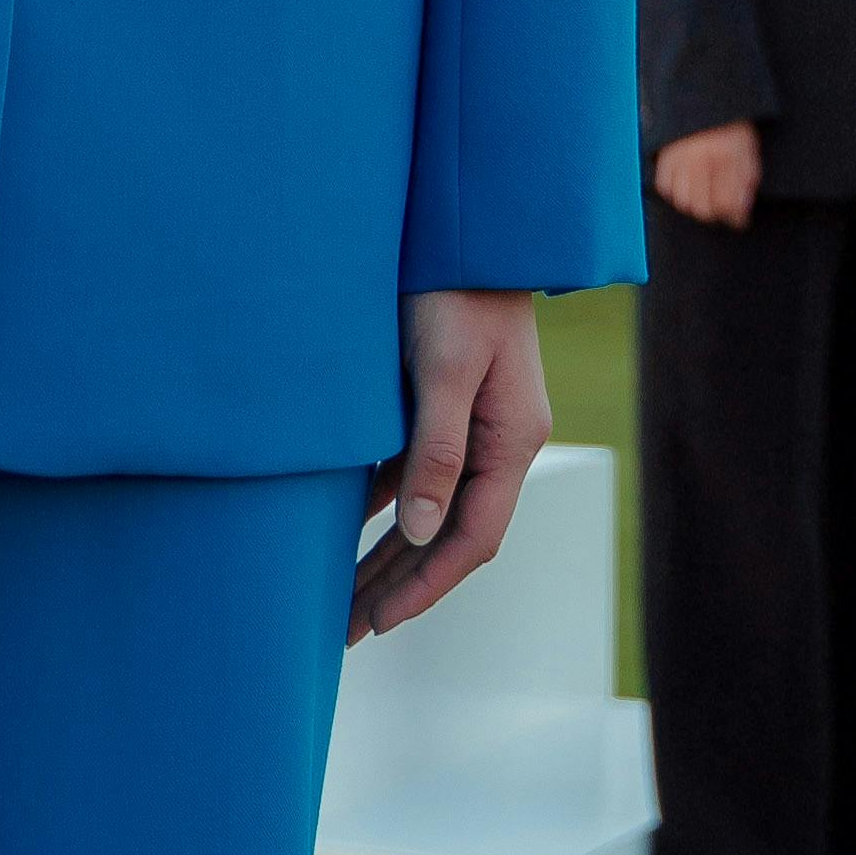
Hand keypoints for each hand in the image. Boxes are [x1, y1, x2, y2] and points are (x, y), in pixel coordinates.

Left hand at [350, 291, 549, 643]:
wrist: (465, 224)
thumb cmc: (456, 289)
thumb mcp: (443, 369)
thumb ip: (434, 450)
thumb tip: (416, 531)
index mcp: (512, 441)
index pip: (473, 537)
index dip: (426, 584)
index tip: (379, 622)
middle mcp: (499, 441)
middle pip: (450, 533)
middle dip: (400, 584)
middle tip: (347, 630)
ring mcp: (475, 423)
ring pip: (431, 508)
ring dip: (390, 552)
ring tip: (343, 597)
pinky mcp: (446, 402)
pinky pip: (415, 471)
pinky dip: (384, 504)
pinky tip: (347, 525)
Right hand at [651, 123, 760, 228]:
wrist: (708, 98)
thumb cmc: (732, 128)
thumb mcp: (748, 153)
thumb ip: (746, 184)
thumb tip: (741, 214)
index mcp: (725, 157)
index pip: (726, 203)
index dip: (734, 216)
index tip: (739, 219)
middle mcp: (700, 159)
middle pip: (701, 207)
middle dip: (715, 213)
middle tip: (721, 207)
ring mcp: (680, 157)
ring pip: (682, 199)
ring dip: (694, 204)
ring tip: (705, 197)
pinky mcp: (665, 154)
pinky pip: (664, 185)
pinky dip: (675, 192)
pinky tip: (687, 187)